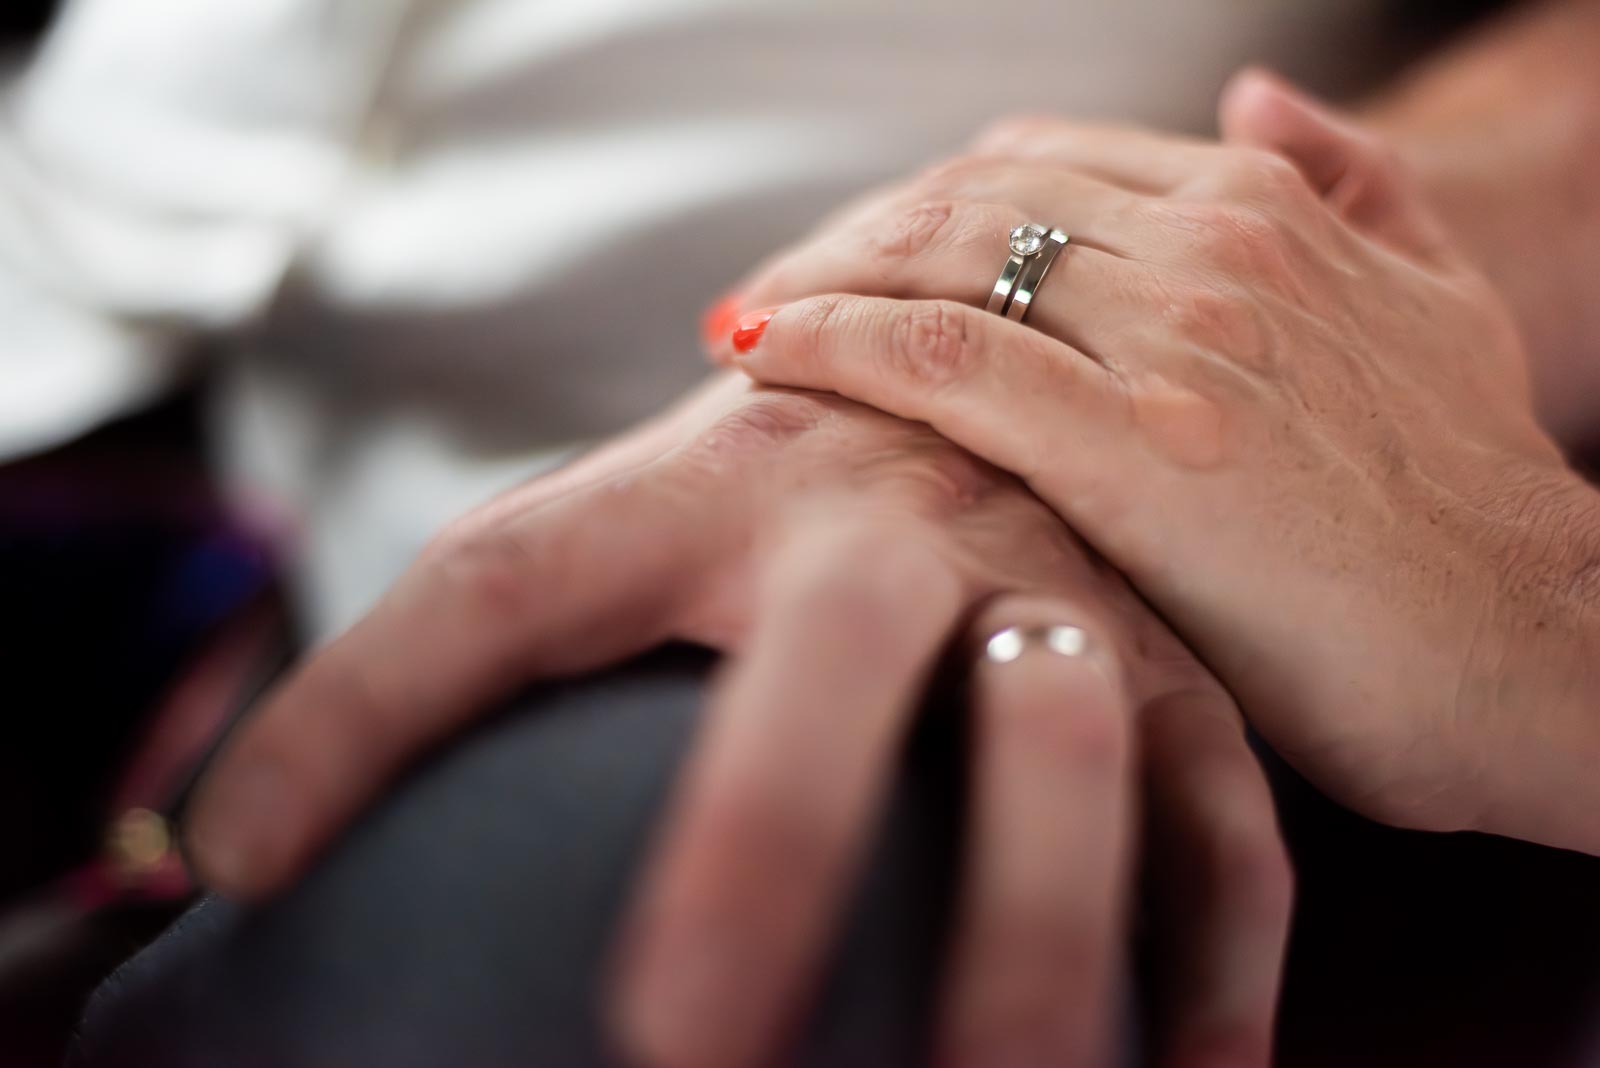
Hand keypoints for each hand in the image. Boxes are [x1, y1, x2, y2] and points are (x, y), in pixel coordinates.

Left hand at [185, 375, 1291, 1067]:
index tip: (258, 867)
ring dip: (1034, 939)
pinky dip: (1217, 967)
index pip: (506, 580)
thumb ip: (454, 656)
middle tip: (676, 1048)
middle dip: (764, 845)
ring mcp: (1056, 583)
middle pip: (828, 659)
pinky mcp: (1178, 665)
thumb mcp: (619, 526)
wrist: (994, 372)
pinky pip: (1229, 824)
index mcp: (712, 481)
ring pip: (1063, 746)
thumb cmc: (770, 493)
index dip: (361, 710)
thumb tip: (235, 854)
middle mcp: (890, 520)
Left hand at [714, 73, 1599, 852]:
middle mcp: (1210, 246)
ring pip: (937, 258)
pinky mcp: (1137, 446)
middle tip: (766, 295)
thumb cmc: (1474, 506)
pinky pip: (942, 358)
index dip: (918, 207)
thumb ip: (1359, 188)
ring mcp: (1172, 338)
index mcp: (1263, 208)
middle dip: (845, 241)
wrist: (1538, 648)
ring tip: (742, 323)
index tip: (852, 260)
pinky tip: (759, 353)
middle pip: (963, 199)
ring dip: (813, 281)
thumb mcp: (1442, 304)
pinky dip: (832, 342)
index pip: (1030, 167)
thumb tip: (1259, 98)